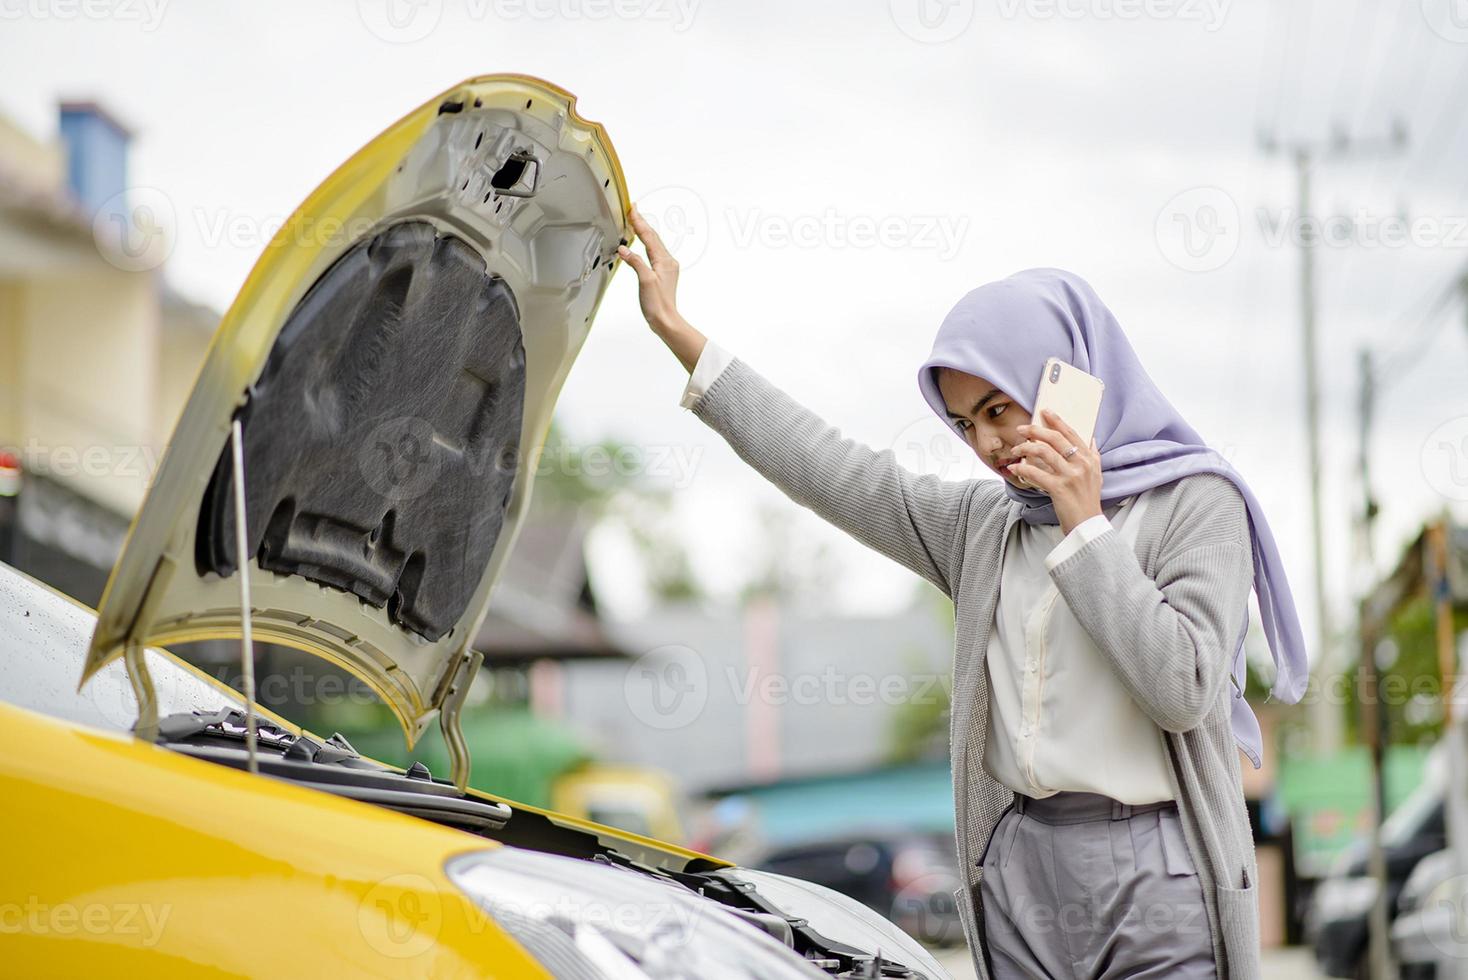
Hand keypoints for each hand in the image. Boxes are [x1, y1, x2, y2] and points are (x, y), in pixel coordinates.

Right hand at [619, 203, 687, 334]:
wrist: (665, 320)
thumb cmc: (657, 303)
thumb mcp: (645, 280)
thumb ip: (635, 262)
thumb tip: (624, 248)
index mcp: (664, 260)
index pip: (649, 236)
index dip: (639, 222)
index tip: (632, 209)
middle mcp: (667, 261)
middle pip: (653, 237)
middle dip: (642, 223)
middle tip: (633, 209)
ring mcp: (666, 267)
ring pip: (653, 243)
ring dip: (644, 231)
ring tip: (635, 221)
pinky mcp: (662, 273)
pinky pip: (653, 252)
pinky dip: (646, 243)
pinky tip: (641, 242)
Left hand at [1011, 408, 1102, 533]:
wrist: (1088, 524)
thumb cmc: (1089, 500)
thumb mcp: (1097, 474)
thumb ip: (1093, 455)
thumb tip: (1091, 438)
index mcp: (1089, 458)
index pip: (1071, 434)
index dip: (1057, 421)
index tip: (1044, 412)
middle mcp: (1081, 464)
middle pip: (1055, 439)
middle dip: (1035, 430)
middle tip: (1021, 429)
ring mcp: (1070, 476)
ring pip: (1044, 452)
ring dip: (1025, 448)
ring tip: (1016, 450)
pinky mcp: (1059, 488)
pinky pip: (1036, 473)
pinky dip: (1022, 469)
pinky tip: (1014, 468)